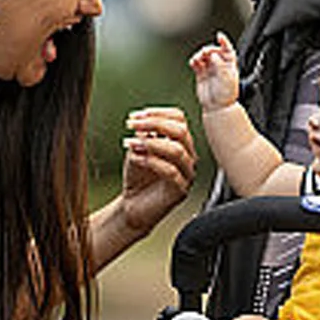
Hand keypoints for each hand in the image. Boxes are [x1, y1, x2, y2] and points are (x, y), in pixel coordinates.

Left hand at [120, 106, 196, 234]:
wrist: (133, 206)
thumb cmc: (138, 177)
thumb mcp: (138, 149)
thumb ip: (143, 136)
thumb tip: (144, 124)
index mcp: (181, 142)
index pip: (179, 118)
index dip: (158, 113)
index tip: (135, 116)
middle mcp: (188, 156)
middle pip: (180, 131)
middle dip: (154, 124)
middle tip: (131, 125)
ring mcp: (187, 173)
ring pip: (177, 150)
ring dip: (151, 143)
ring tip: (131, 143)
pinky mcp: (180, 191)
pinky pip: (170, 171)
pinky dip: (150, 161)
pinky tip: (135, 158)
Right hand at [187, 32, 239, 112]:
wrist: (217, 108)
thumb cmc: (226, 96)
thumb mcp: (227, 76)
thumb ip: (220, 63)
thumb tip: (213, 54)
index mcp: (230, 66)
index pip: (228, 50)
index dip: (224, 42)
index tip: (219, 36)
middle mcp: (220, 66)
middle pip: (214, 51)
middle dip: (209, 49)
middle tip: (205, 52)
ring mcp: (210, 70)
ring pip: (204, 57)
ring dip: (200, 55)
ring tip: (197, 59)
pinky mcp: (201, 75)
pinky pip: (197, 64)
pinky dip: (194, 61)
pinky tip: (193, 62)